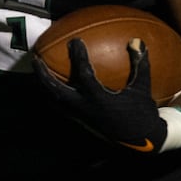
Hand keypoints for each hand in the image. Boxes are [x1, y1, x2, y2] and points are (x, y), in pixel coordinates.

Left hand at [34, 38, 166, 152]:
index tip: (75, 41)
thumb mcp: (143, 87)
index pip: (84, 75)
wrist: (141, 141)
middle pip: (57, 91)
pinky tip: (53, 85)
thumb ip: (139, 64)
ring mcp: (81, 116)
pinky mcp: (81, 121)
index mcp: (100, 100)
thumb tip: (137, 40)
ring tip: (39, 70)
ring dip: (45, 85)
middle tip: (36, 59)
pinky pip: (62, 106)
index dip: (78, 57)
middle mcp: (86, 109)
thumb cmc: (142, 112)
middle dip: (44, 75)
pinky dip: (54, 94)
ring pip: (56, 100)